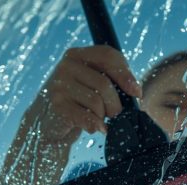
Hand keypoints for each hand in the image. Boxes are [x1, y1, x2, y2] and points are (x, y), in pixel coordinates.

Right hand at [28, 45, 142, 139]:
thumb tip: (135, 91)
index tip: (136, 93)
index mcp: (78, 54)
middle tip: (113, 113)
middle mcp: (67, 65)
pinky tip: (96, 127)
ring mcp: (59, 84)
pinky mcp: (57, 105)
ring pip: (96, 102)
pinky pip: (86, 117)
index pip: (108, 56)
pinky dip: (95, 125)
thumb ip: (114, 80)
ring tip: (99, 118)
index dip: (126, 74)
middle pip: (104, 84)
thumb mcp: (95, 83)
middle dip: (115, 104)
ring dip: (103, 115)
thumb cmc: (79, 100)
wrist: (50, 120)